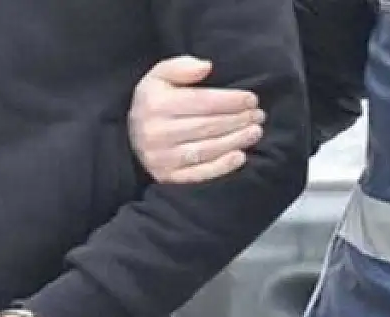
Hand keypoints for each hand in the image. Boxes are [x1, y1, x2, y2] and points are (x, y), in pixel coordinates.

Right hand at [129, 56, 265, 183]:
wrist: (131, 135)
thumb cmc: (153, 102)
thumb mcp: (159, 76)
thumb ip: (180, 66)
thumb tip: (206, 67)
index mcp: (156, 105)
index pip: (202, 102)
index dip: (231, 101)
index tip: (252, 99)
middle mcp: (157, 133)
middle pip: (207, 126)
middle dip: (238, 120)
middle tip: (258, 116)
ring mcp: (161, 158)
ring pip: (206, 149)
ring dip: (235, 141)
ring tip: (254, 132)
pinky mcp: (166, 177)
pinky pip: (198, 174)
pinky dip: (221, 167)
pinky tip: (239, 157)